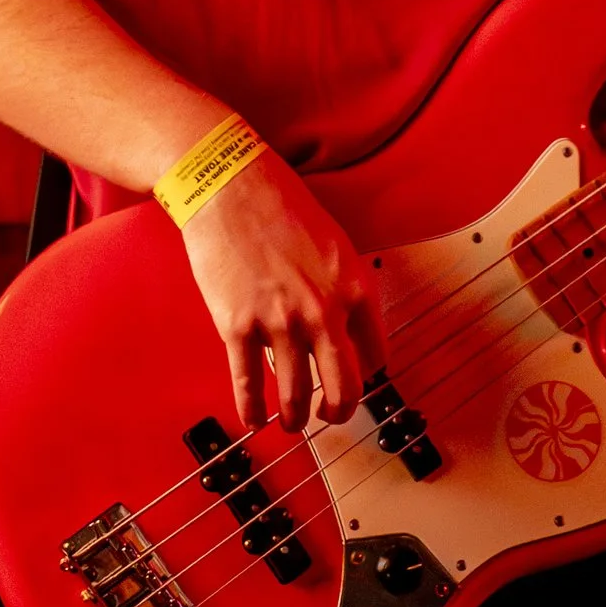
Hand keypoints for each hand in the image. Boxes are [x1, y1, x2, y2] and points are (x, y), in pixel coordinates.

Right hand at [180, 149, 387, 433]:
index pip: (376, 355)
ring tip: (290, 421)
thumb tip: (339, 328)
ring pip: (296, 395)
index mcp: (354, 288)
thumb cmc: (279, 205)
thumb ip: (341, 288)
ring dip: (294, 417)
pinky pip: (249, 384)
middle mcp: (323, 311)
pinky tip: (252, 418)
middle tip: (328, 416)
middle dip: (337, 412)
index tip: (354, 382)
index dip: (366, 377)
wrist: (229, 185)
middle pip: (344, 388)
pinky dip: (251, 408)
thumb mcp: (333, 243)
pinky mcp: (238, 326)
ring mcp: (280, 322)